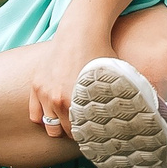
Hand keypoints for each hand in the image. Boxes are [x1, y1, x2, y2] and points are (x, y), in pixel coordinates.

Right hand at [27, 25, 108, 140]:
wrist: (80, 32)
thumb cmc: (101, 53)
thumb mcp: (114, 78)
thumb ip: (118, 99)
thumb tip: (132, 116)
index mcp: (75, 101)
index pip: (79, 132)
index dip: (87, 135)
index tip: (94, 135)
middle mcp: (56, 100)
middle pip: (62, 132)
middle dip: (73, 133)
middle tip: (84, 130)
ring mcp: (43, 93)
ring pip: (48, 125)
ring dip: (58, 127)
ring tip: (70, 123)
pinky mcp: (36, 85)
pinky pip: (34, 114)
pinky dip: (43, 118)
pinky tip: (55, 116)